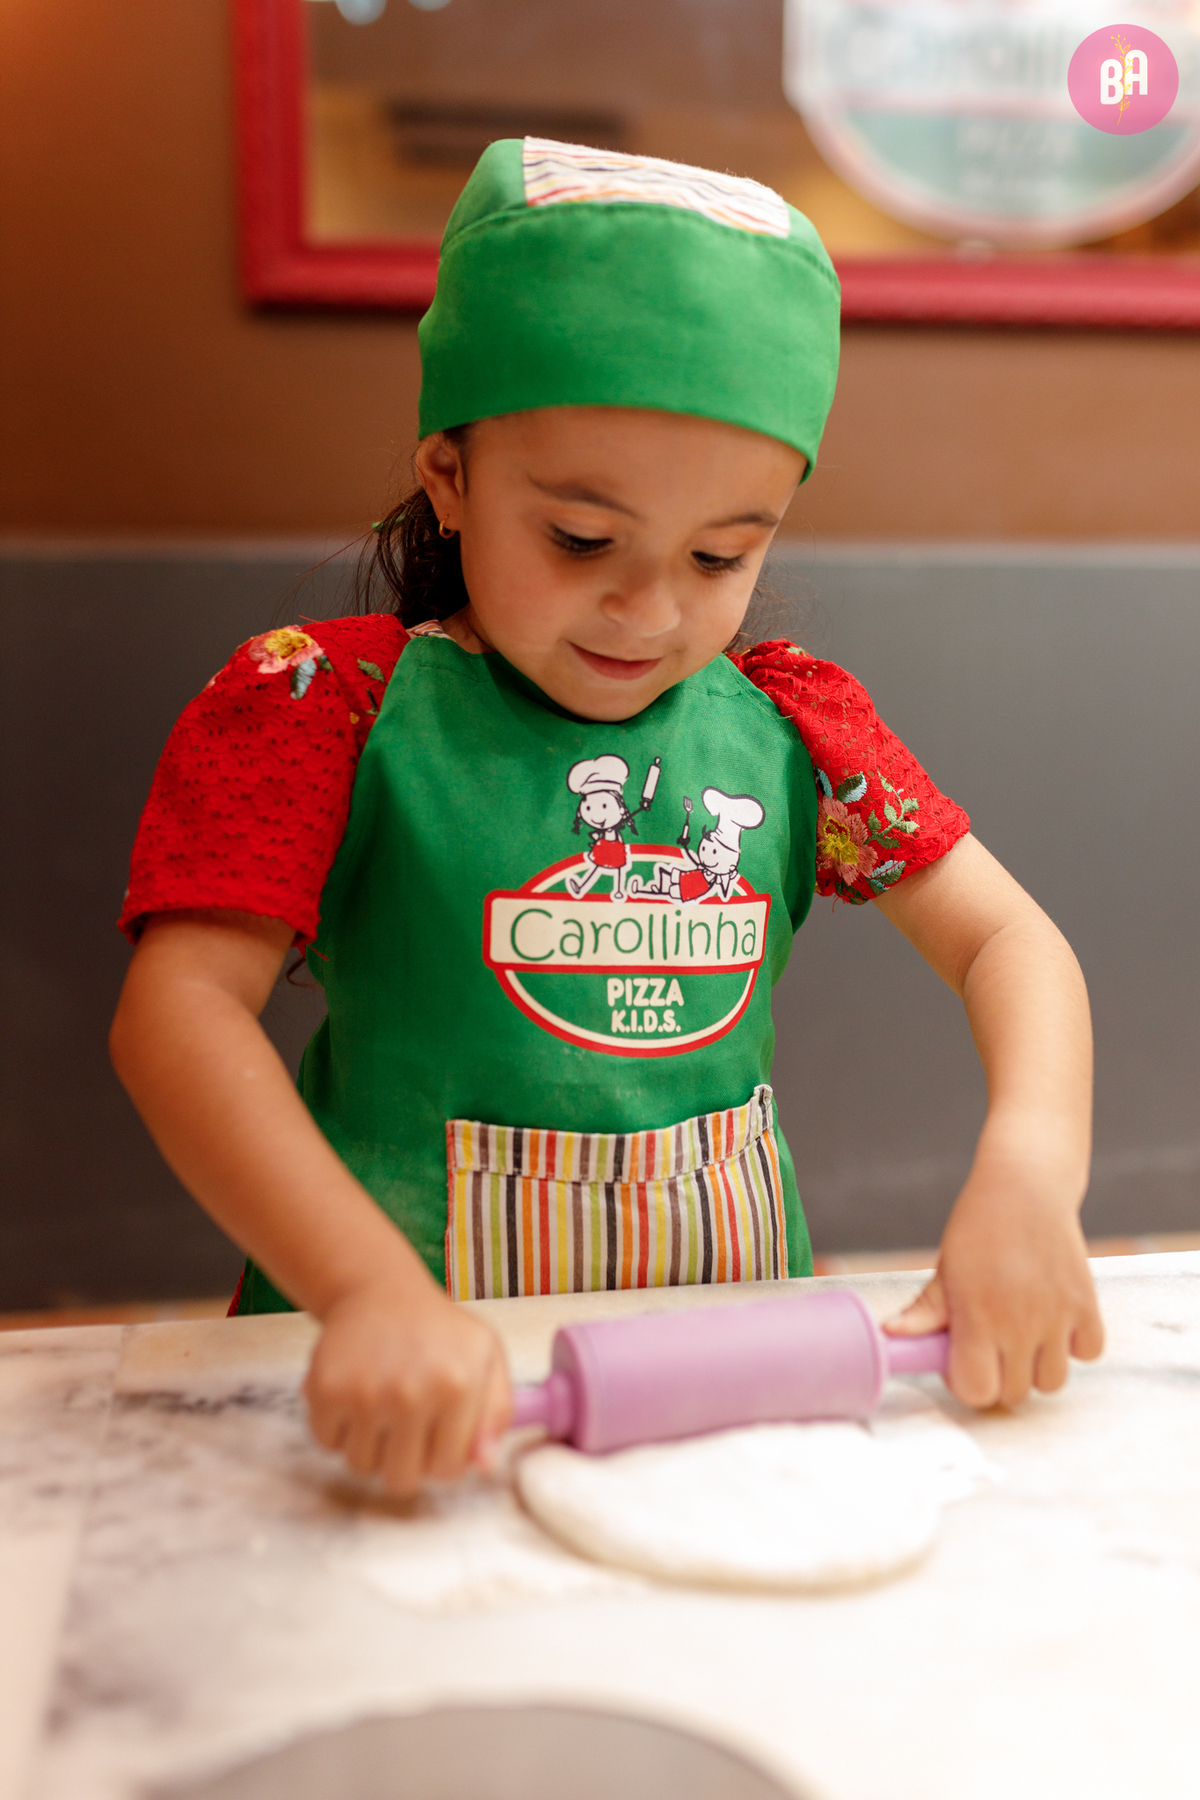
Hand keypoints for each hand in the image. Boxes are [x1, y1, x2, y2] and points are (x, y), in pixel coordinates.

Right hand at [304, 1281, 510, 1495]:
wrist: (381, 1290)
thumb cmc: (439, 1329)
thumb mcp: (486, 1356)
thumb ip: (497, 1413)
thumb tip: (484, 1465)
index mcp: (457, 1388)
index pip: (448, 1471)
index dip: (443, 1459)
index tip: (439, 1435)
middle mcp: (410, 1394)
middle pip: (400, 1481)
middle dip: (405, 1462)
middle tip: (407, 1427)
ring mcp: (364, 1393)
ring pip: (361, 1466)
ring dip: (370, 1446)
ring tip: (382, 1408)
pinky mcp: (324, 1389)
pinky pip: (327, 1444)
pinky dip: (338, 1429)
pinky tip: (355, 1397)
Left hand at [883, 1162, 1104, 1409]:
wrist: (1026, 1186)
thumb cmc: (979, 1226)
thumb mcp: (947, 1269)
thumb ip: (925, 1311)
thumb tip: (892, 1335)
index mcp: (977, 1318)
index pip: (977, 1391)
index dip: (966, 1383)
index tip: (962, 1360)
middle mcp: (1019, 1325)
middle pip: (1014, 1395)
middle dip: (999, 1379)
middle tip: (992, 1346)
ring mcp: (1057, 1317)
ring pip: (1052, 1383)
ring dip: (1036, 1368)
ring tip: (1023, 1336)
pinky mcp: (1086, 1305)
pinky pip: (1088, 1353)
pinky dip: (1074, 1347)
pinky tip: (1054, 1323)